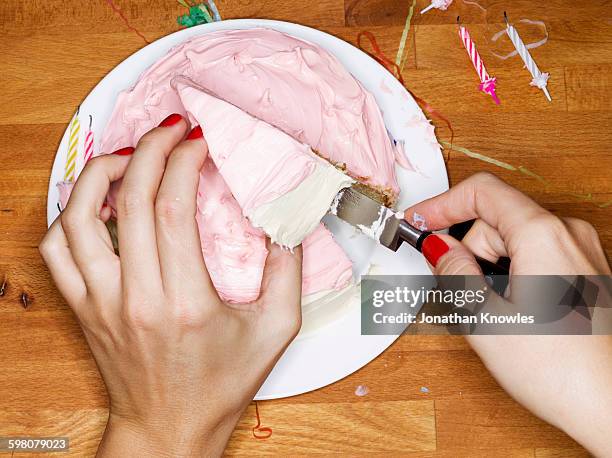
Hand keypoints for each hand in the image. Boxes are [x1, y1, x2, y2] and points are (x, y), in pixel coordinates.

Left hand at [40, 115, 302, 456]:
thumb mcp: (276, 330)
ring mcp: (101, 303)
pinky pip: (56, 251)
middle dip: (149, 150)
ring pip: (78, 218)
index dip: (184, 162)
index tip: (199, 142)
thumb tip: (286, 219)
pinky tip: (99, 203)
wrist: (169, 429)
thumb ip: (288, 271)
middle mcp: (135, 299)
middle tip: (170, 131)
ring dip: (100, 174)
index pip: (172, 209)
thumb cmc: (221, 385)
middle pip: (128, 200)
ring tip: (127, 157)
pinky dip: (70, 215)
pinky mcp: (84, 309)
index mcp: (185, 303)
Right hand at [405, 172, 611, 456]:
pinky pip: (534, 258)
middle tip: (460, 293)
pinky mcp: (585, 272)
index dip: (441, 204)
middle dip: (468, 253)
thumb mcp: (485, 318)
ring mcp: (582, 253)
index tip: (417, 221)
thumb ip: (453, 272)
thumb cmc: (564, 371)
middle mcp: (569, 234)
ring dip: (489, 270)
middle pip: (495, 222)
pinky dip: (511, 276)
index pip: (481, 192)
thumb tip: (438, 246)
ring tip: (495, 314)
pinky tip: (514, 313)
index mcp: (543, 235)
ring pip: (513, 243)